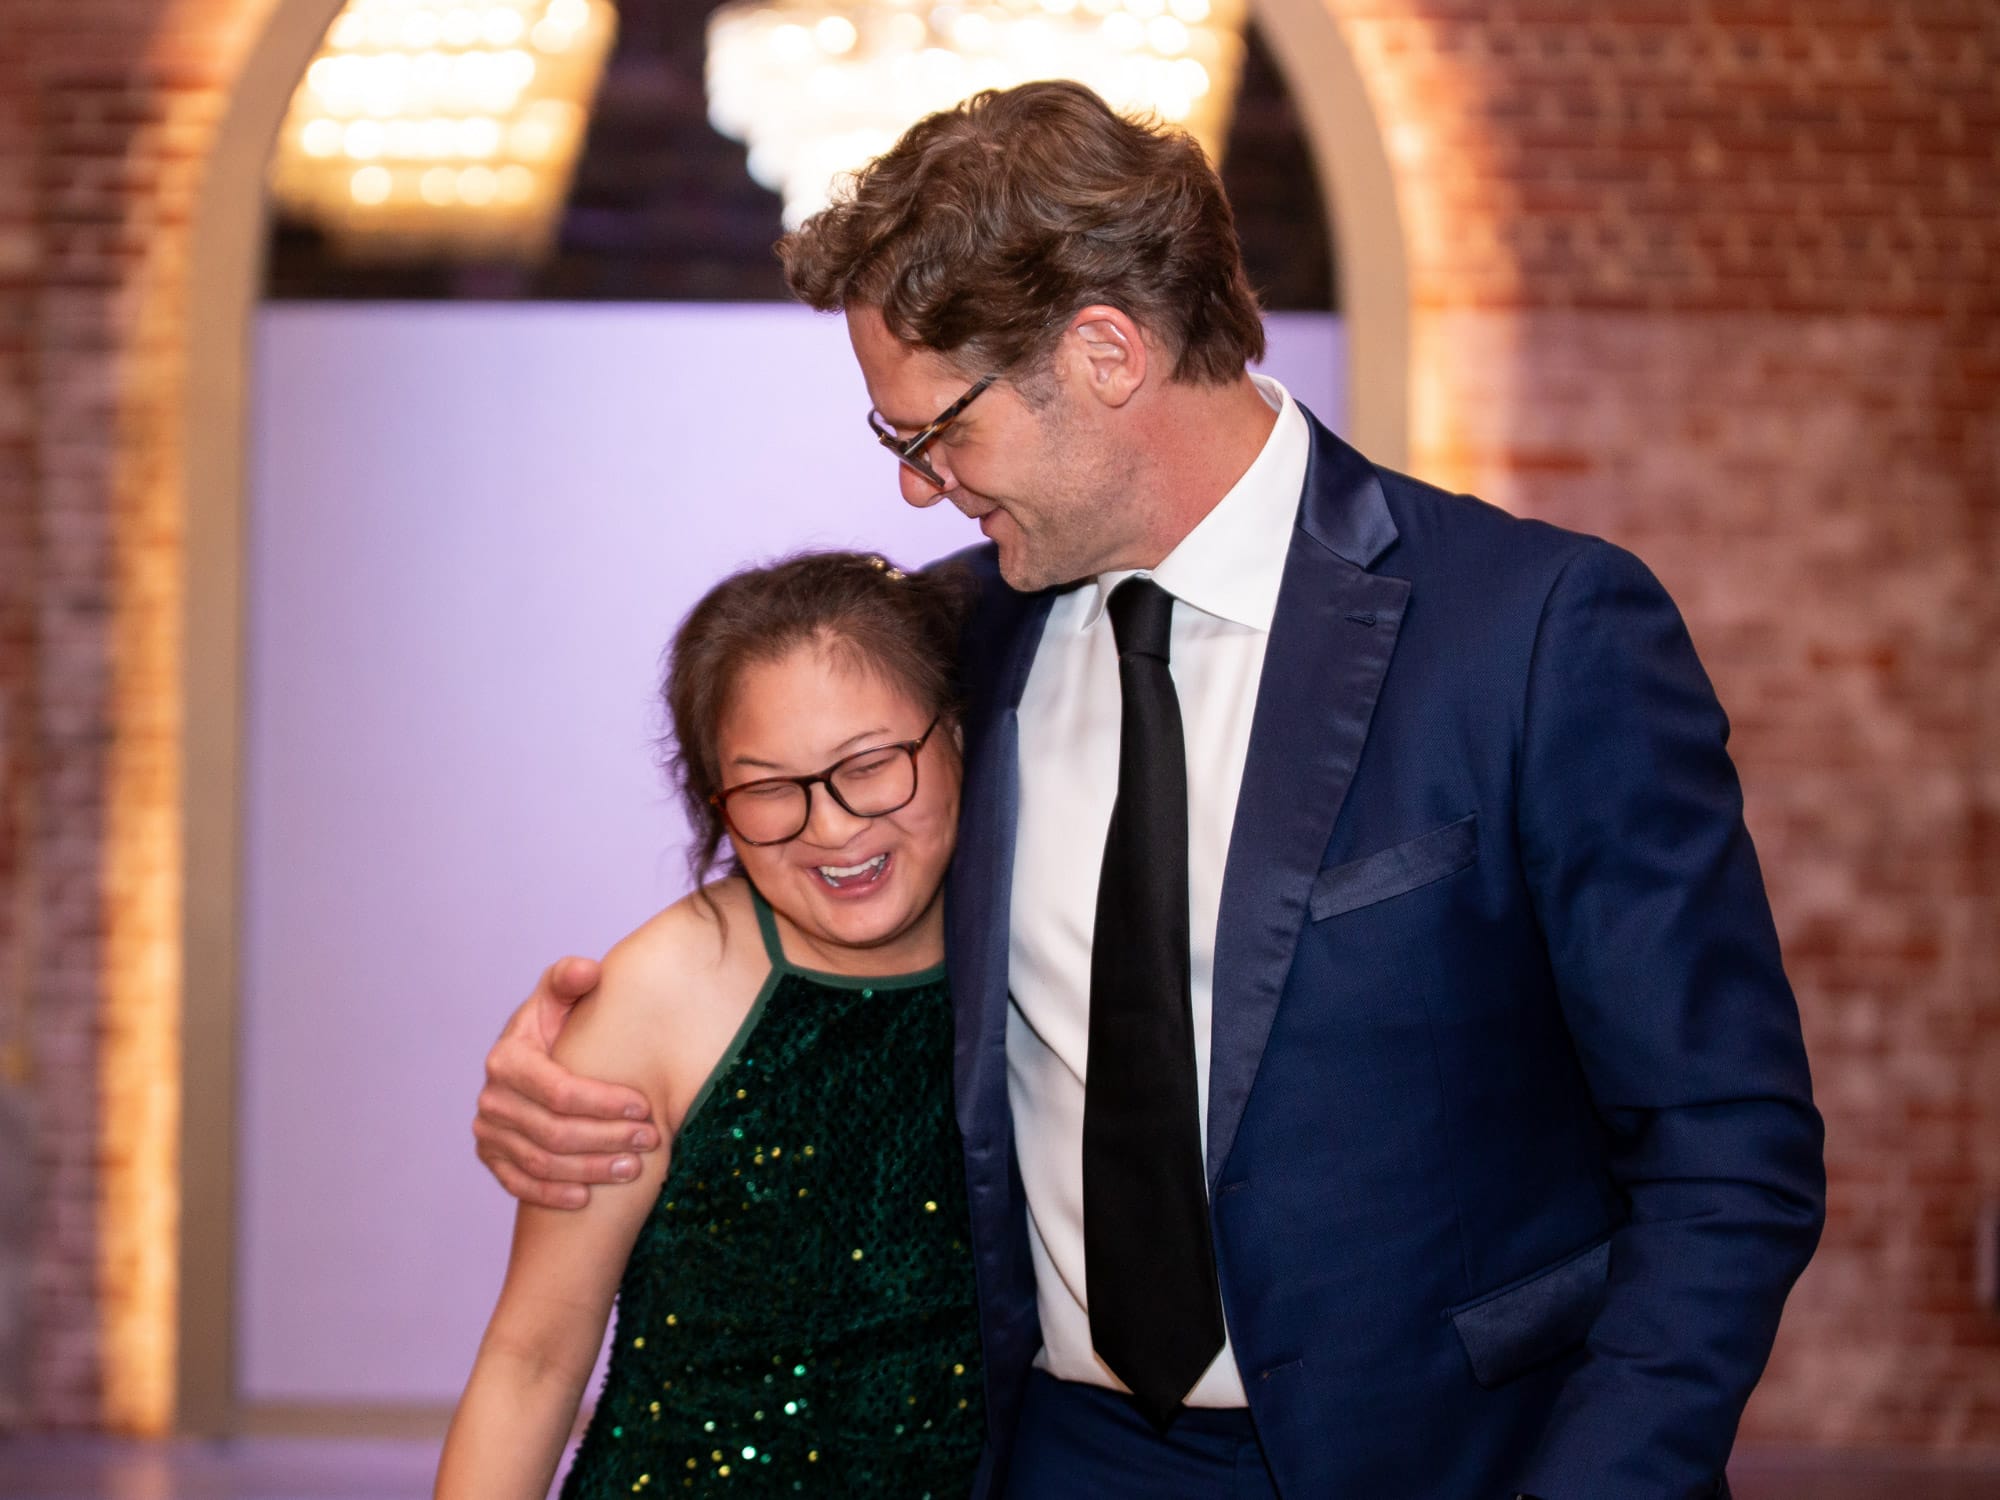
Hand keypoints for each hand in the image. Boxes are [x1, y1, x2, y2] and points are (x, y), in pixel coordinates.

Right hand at [472, 956, 658, 1209]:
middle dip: (607, 1139)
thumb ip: (570, 980)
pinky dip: (552, 1194)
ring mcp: (489, 1130)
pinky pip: (519, 1184)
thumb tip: (588, 970)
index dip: (604, 1103)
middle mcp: (492, 1097)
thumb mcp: (560, 996)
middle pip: (553, 1132)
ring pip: (541, 1162)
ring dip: (590, 1170)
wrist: (532, 1056)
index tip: (644, 1107)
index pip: (559, 1091)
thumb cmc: (556, 1023)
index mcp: (508, 1058)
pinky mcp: (492, 1157)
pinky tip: (587, 1198)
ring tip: (634, 1169)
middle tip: (650, 1141)